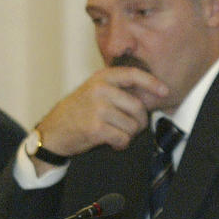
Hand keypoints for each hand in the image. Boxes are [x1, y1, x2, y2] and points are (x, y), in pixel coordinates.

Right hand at [32, 66, 168, 171]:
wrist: (53, 131)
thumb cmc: (79, 112)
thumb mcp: (95, 92)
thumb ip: (118, 91)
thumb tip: (150, 96)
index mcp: (102, 78)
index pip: (132, 74)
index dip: (151, 82)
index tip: (165, 91)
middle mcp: (99, 89)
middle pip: (138, 107)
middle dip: (139, 122)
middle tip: (129, 128)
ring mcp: (97, 108)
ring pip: (133, 125)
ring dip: (128, 135)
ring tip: (114, 133)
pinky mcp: (95, 127)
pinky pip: (123, 138)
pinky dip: (120, 144)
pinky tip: (110, 141)